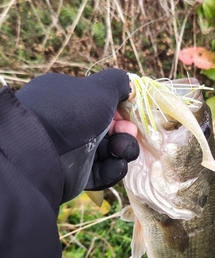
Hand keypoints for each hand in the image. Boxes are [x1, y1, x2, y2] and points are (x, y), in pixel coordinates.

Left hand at [16, 68, 138, 202]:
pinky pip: (103, 171)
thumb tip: (129, 86)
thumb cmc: (71, 112)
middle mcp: (70, 124)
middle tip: (129, 133)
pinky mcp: (78, 175)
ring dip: (123, 150)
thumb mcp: (99, 88)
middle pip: (110, 129)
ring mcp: (74, 151)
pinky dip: (113, 169)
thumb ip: (118, 82)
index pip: (102, 104)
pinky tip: (116, 164)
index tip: (129, 113)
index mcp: (70, 99)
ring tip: (121, 151)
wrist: (42, 152)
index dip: (120, 109)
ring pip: (110, 151)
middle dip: (125, 132)